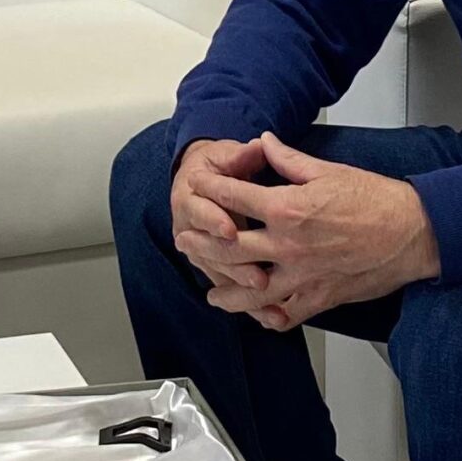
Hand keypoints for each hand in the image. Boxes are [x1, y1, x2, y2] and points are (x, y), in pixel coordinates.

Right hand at [169, 137, 276, 292]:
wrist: (199, 178)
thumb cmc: (216, 166)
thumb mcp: (226, 155)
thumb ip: (241, 155)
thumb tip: (258, 146)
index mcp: (190, 197)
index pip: (200, 211)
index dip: (214, 221)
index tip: (230, 229)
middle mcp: (190, 227)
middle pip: (210, 252)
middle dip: (234, 267)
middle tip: (259, 277)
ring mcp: (201, 250)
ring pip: (220, 274)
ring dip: (242, 290)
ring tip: (268, 299)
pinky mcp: (215, 265)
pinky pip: (230, 288)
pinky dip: (249, 303)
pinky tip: (271, 315)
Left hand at [184, 133, 439, 331]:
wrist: (414, 232)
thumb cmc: (377, 200)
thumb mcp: (328, 170)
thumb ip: (288, 159)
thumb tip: (263, 143)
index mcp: (288, 208)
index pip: (233, 198)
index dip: (209, 190)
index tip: (197, 187)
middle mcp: (288, 246)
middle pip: (228, 248)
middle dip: (201, 243)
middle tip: (186, 239)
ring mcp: (302, 276)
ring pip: (249, 291)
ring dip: (224, 290)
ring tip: (211, 290)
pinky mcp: (319, 298)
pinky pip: (284, 315)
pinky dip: (267, 317)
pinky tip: (256, 314)